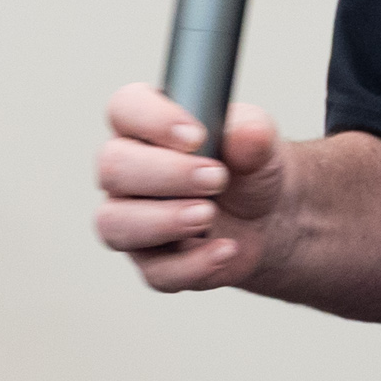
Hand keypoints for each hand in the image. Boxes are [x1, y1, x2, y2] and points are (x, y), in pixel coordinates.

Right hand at [93, 84, 292, 292]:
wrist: (269, 214)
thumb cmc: (247, 165)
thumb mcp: (259, 140)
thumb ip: (252, 134)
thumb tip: (246, 136)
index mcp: (144, 124)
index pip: (124, 109)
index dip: (152, 120)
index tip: (196, 136)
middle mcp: (126, 171)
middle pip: (112, 167)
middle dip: (166, 174)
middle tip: (216, 178)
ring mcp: (131, 219)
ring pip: (114, 223)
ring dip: (164, 220)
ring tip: (210, 215)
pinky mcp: (151, 261)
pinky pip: (155, 270)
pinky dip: (194, 263)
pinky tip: (227, 249)